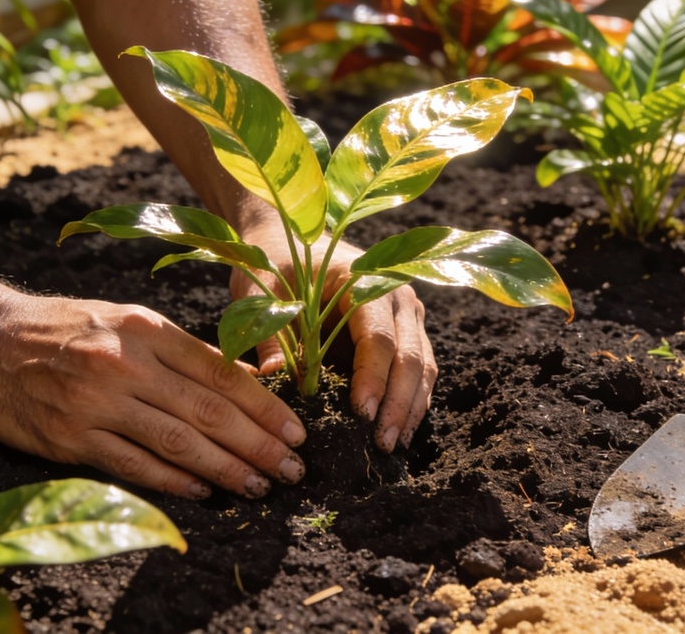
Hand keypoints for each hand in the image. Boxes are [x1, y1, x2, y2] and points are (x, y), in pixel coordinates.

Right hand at [0, 288, 306, 498]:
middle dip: (258, 444)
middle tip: (292, 469)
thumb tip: (251, 378)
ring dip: (226, 470)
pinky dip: (172, 482)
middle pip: (207, 411)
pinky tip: (204, 492)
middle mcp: (125, 363)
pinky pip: (133, 466)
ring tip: (259, 486)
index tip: (296, 431)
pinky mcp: (71, 438)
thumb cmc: (67, 330)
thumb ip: (187, 352)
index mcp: (145, 328)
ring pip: (177, 443)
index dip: (264, 406)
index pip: (220, 371)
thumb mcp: (128, 323)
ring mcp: (96, 403)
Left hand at [230, 225, 437, 453]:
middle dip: (398, 402)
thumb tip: (274, 380)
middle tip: (382, 444)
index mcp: (362, 277)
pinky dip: (411, 401)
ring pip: (422, 365)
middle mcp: (394, 293)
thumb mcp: (262, 293)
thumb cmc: (272, 262)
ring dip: (410, 407)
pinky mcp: (406, 331)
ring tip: (392, 447)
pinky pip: (419, 369)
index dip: (373, 377)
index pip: (378, 335)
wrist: (288, 237)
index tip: (362, 414)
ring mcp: (405, 313)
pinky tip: (398, 432)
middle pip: (409, 355)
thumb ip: (271, 335)